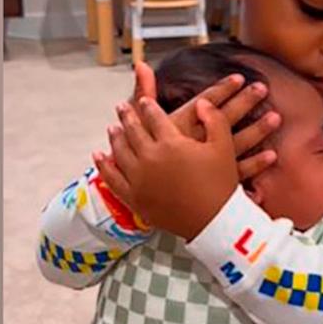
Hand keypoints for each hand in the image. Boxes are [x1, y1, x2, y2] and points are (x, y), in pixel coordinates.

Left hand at [93, 96, 238, 240]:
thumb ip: (213, 119)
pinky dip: (103, 166)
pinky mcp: (134, 198)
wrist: (214, 222)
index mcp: (171, 142)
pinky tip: (99, 156)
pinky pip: (112, 179)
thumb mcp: (223, 147)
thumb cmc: (221, 184)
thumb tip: (201, 103)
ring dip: (115, 137)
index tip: (144, 101)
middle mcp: (150, 158)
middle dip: (127, 116)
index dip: (148, 106)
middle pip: (133, 130)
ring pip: (119, 151)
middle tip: (122, 108)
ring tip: (113, 129)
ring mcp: (139, 179)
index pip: (154, 117)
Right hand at [130, 60, 279, 177]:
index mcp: (178, 126)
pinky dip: (255, 164)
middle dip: (245, 101)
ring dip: (257, 130)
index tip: (239, 78)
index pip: (205, 101)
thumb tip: (142, 64)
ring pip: (236, 144)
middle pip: (224, 118)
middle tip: (262, 88)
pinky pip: (238, 173)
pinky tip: (271, 155)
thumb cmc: (138, 157)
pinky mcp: (211, 183)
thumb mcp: (138, 123)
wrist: (137, 194)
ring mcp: (204, 164)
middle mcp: (194, 143)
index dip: (223, 89)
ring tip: (275, 117)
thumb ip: (143, 92)